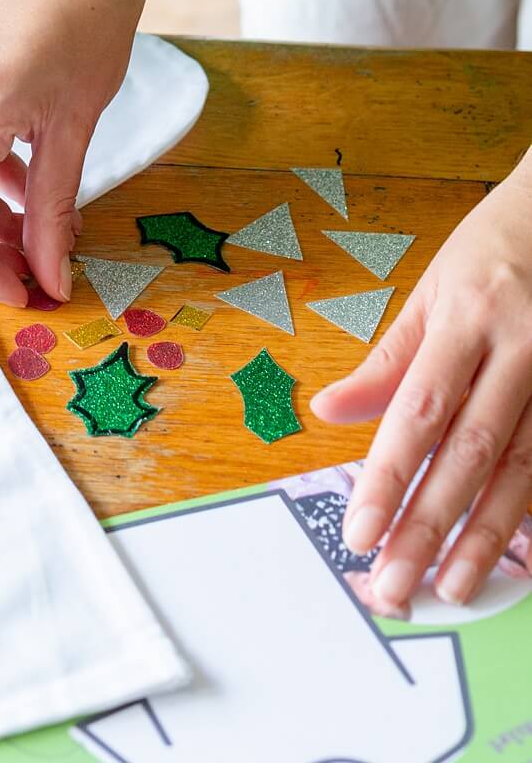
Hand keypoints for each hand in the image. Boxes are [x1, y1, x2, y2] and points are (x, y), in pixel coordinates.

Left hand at [311, 161, 531, 612]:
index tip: (360, 531)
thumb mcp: (431, 289)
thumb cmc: (491, 253)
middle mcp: (519, 349)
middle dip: (429, 525)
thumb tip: (327, 411)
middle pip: (470, 454)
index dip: (388, 477)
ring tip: (450, 586)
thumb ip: (386, 360)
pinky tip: (516, 558)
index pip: (418, 411)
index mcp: (467, 317)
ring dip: (485, 537)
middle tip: (396, 583)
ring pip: (523, 471)